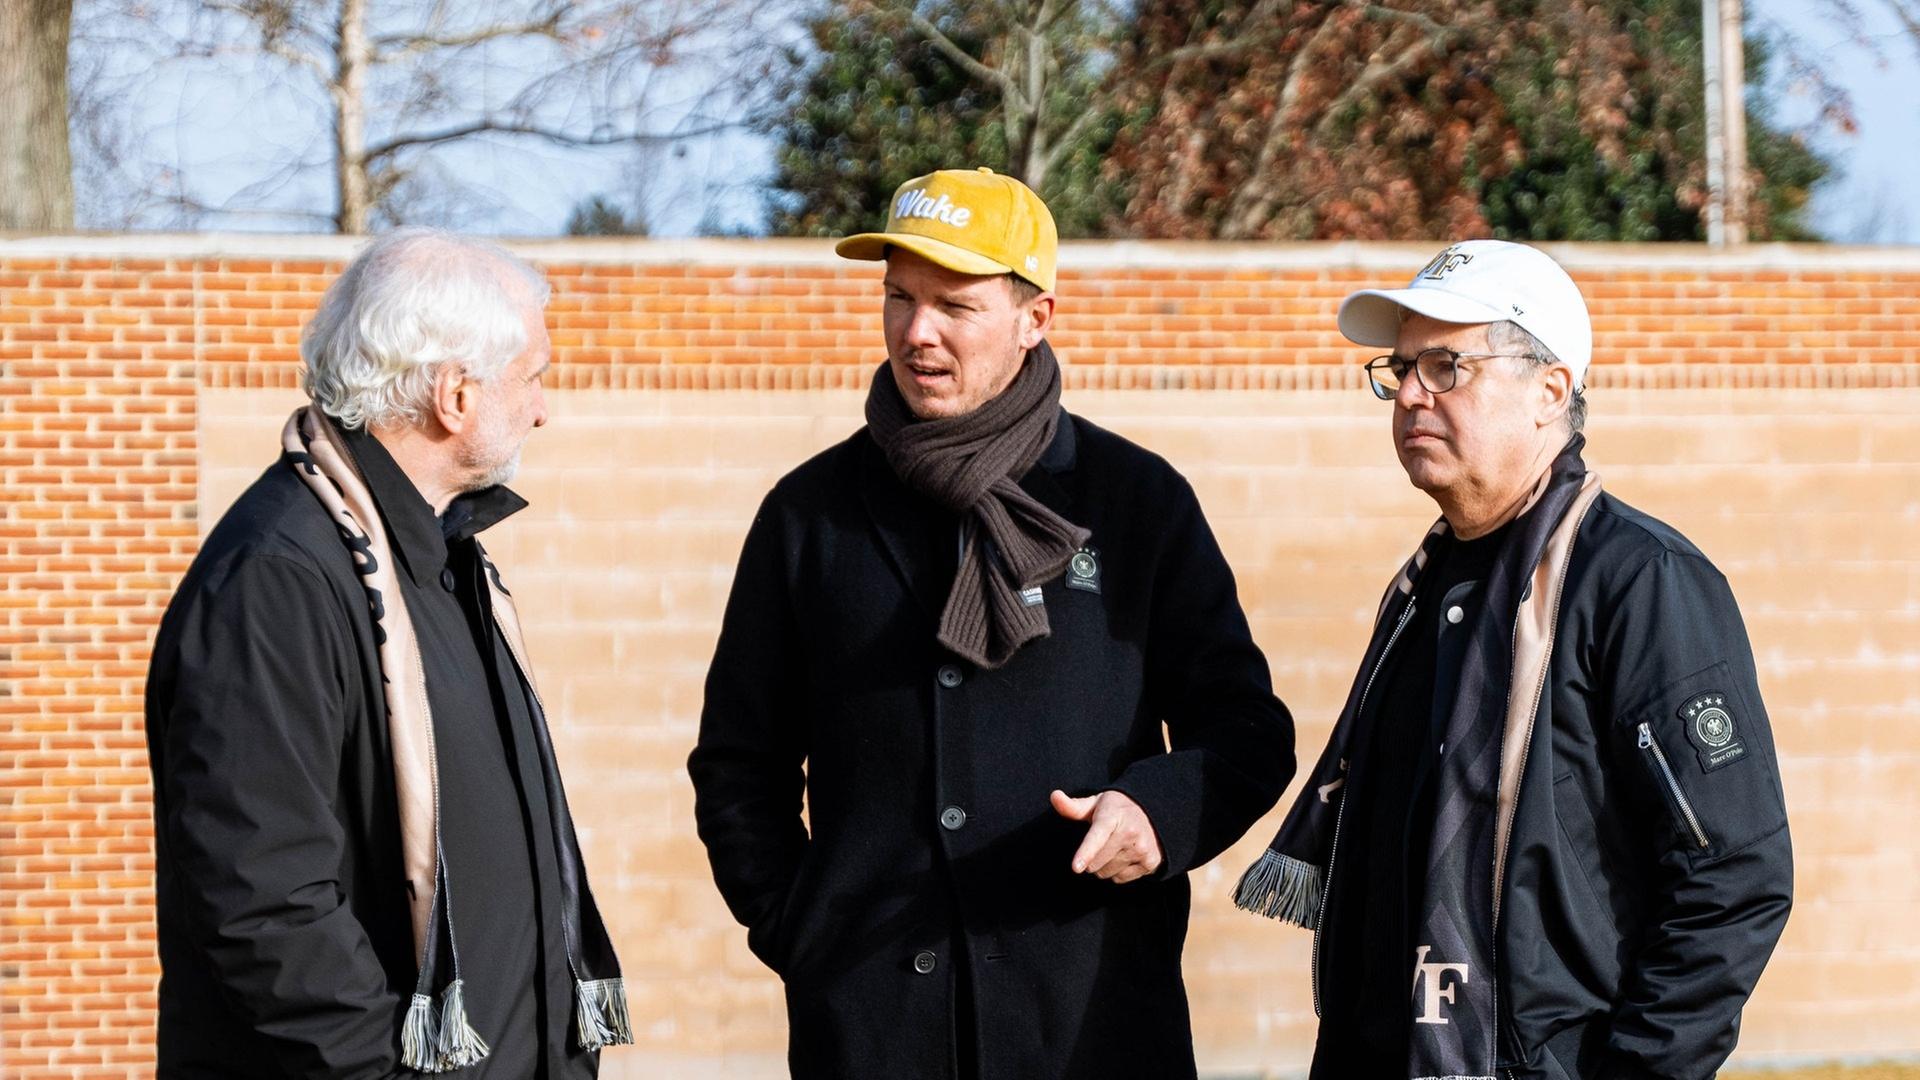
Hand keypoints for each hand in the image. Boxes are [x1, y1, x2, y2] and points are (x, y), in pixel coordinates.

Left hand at [1049, 789, 1163, 883]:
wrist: (1153, 812)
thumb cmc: (1116, 809)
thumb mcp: (1095, 804)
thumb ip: (1073, 806)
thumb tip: (1054, 796)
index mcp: (1112, 815)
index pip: (1096, 837)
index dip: (1086, 853)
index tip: (1076, 867)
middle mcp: (1130, 832)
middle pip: (1095, 863)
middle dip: (1091, 859)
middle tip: (1101, 844)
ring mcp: (1142, 848)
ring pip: (1107, 873)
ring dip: (1104, 866)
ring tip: (1114, 848)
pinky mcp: (1150, 862)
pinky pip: (1121, 879)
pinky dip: (1118, 871)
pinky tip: (1125, 856)